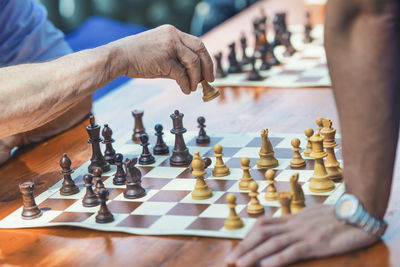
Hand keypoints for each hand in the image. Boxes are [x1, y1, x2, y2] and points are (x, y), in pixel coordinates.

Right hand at [110, 25, 213, 93]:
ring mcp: (169, 46)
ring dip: (196, 78)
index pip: (197, 43)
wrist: (117, 57)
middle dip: (207, 67)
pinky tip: (185, 90)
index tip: (208, 70)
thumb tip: (192, 75)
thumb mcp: (159, 52)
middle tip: (209, 80)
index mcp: (172, 32)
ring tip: (193, 88)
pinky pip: (182, 74)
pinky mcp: (165, 59)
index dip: (205, 58)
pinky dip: (186, 84)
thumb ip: (176, 59)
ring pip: (193, 63)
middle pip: (200, 50)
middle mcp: (173, 36)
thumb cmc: (136, 57)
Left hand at [226, 205, 379, 266]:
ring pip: (272, 243)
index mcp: (293, 218)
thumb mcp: (312, 217)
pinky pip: (292, 251)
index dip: (248, 237)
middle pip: (262, 233)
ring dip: (254, 254)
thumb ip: (297, 223)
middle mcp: (294, 224)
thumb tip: (283, 230)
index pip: (263, 225)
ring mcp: (304, 233)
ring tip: (240, 264)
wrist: (360, 211)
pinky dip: (277, 259)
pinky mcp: (316, 243)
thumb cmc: (338, 216)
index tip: (237, 248)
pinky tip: (266, 266)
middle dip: (244, 246)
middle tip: (230, 258)